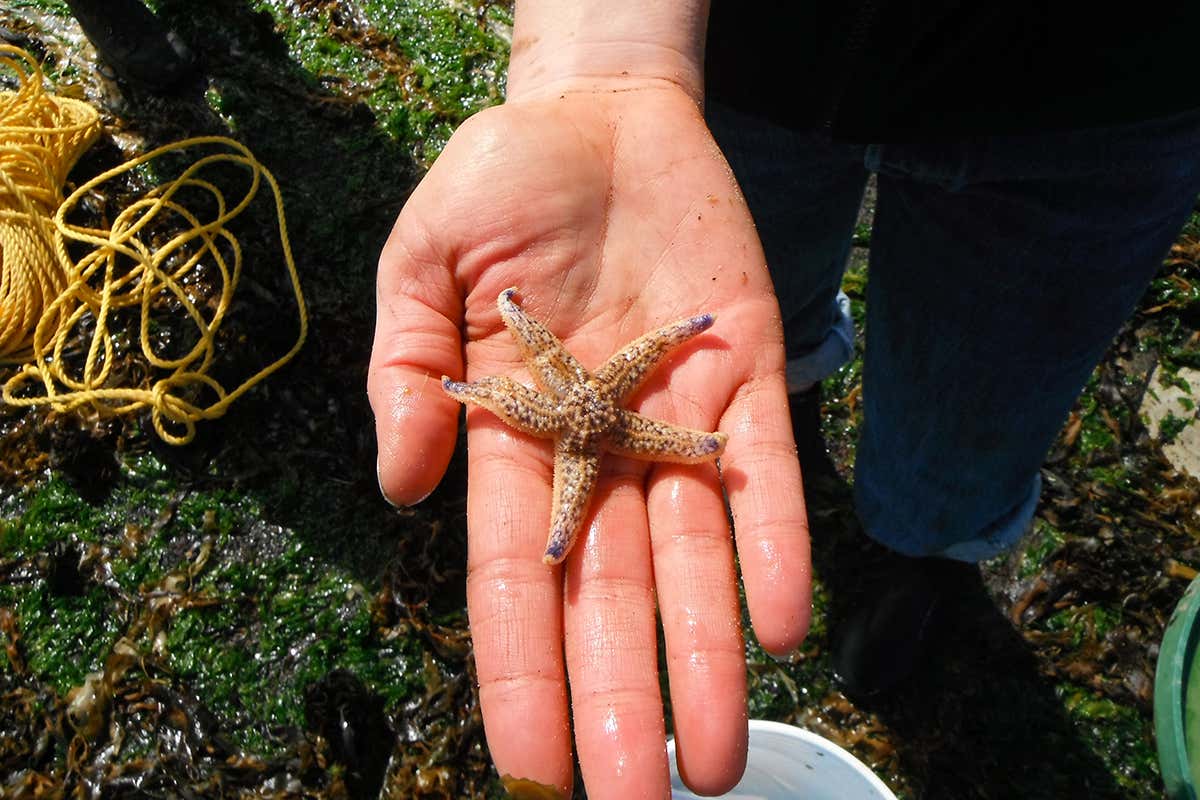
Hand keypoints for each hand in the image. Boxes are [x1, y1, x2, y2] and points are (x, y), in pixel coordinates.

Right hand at [368, 82, 810, 797]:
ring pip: (694, 563)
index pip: (519, 580)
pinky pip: (763, 478)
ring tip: (712, 761)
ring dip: (706, 658)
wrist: (600, 116)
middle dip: (620, 698)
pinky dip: (776, 550)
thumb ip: (404, 372)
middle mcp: (600, 449)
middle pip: (613, 597)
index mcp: (515, 438)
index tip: (535, 768)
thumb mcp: (419, 267)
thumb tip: (397, 486)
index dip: (525, 674)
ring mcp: (675, 419)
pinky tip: (786, 628)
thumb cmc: (497, 186)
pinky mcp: (744, 377)